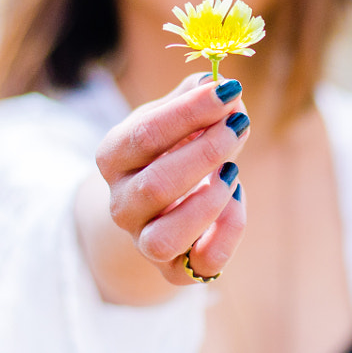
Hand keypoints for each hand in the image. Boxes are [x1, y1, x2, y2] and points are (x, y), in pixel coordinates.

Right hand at [94, 73, 249, 285]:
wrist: (158, 207)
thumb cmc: (168, 150)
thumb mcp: (172, 118)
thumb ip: (193, 98)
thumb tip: (219, 83)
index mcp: (113, 157)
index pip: (145, 134)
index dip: (190, 111)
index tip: (229, 90)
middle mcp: (121, 203)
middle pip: (156, 185)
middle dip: (205, 152)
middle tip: (238, 125)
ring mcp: (143, 241)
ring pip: (165, 237)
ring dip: (208, 203)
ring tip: (233, 171)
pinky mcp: (174, 269)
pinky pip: (199, 266)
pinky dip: (225, 236)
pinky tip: (237, 202)